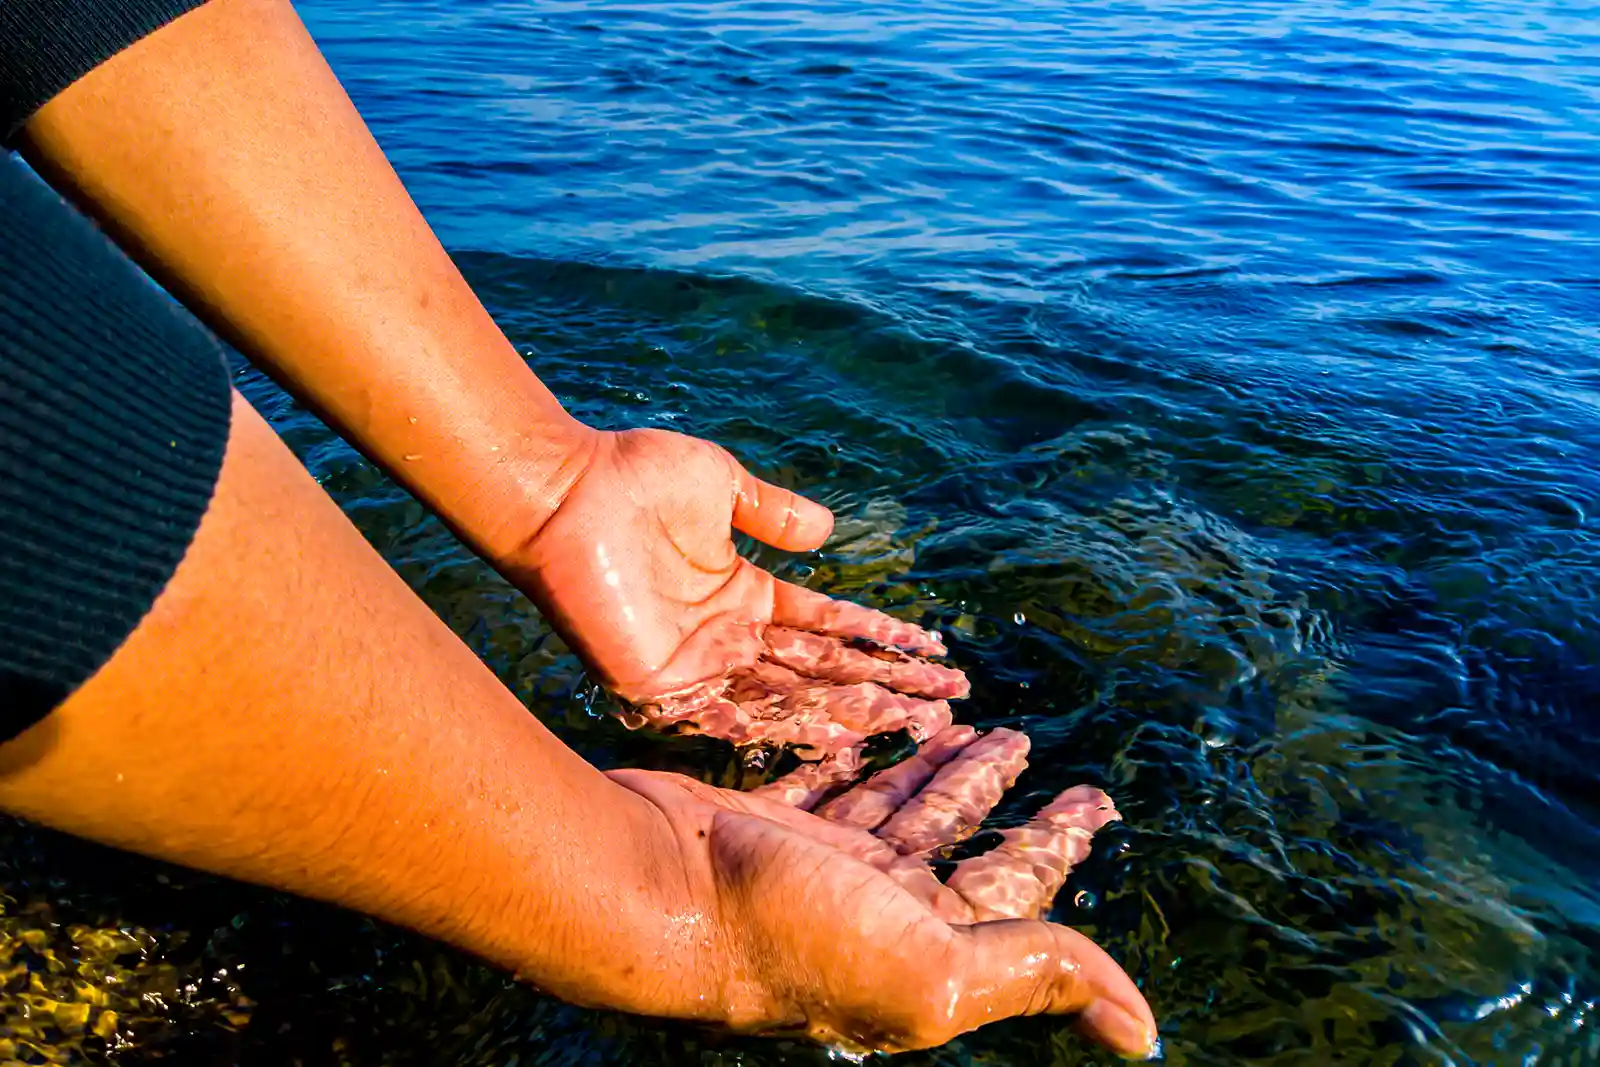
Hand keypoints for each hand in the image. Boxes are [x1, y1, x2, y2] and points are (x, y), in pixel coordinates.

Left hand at [510, 428, 968, 756]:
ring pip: (784, 698)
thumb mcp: (722, 485)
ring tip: (906, 721)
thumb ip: (773, 512)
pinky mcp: (655, 682)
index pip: (829, 629)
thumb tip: (828, 532)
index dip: (881, 641)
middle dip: (884, 688)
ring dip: (846, 710)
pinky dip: (770, 725)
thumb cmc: (635, 477)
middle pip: (820, 672)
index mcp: (744, 596)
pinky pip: (720, 715)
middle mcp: (726, 638)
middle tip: (943, 706)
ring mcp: (694, 664)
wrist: (564, 490)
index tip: (933, 653)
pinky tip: (826, 737)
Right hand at [607, 725, 1156, 1055]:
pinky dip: (850, 762)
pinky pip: (822, 788)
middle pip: (955, 844)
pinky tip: (872, 733)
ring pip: (891, 812)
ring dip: (934, 771)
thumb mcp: (932, 968)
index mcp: (923, 951)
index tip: (1100, 798)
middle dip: (998, 797)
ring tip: (969, 725)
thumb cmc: (783, 935)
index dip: (1059, 843)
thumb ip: (1034, 975)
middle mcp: (872, 916)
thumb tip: (1144, 1034)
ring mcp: (813, 872)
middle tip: (1030, 744)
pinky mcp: (762, 830)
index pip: (1014, 890)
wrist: (645, 892)